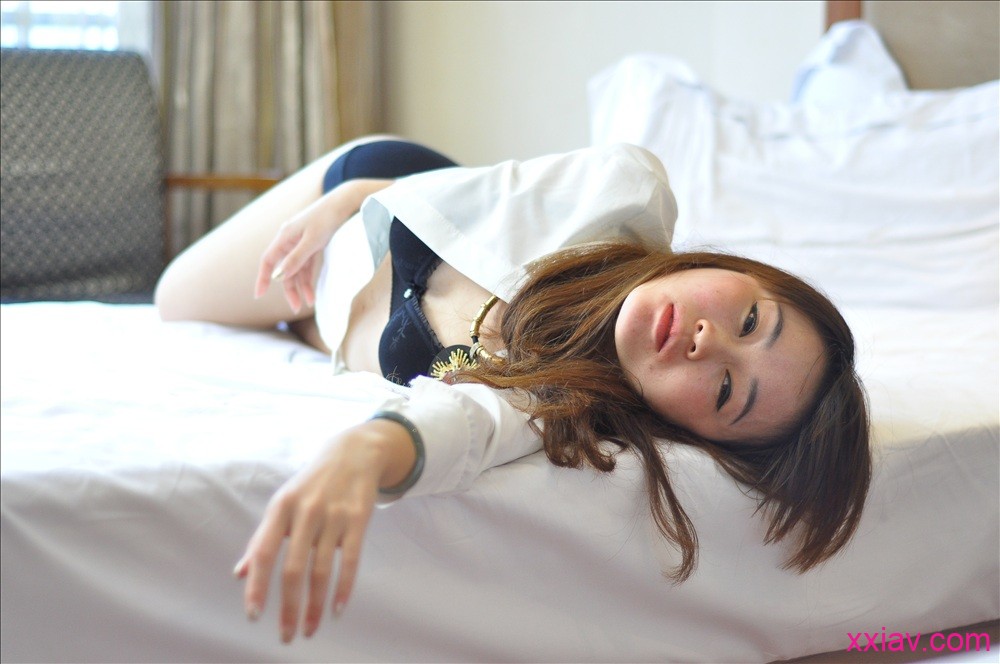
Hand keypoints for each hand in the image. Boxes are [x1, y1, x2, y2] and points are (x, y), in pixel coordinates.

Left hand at [234, 419, 415, 641]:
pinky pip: (351, 560)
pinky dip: (344, 588)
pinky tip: (338, 610)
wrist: (354, 452)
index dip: (257, 585)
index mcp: (280, 508)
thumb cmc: (311, 484)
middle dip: (288, 607)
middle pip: (294, 568)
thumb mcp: (282, 504)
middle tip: (286, 636)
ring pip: (322, 570)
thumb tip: (239, 573)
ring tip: (309, 630)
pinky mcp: (359, 518)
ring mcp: (334, 515)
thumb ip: (262, 538)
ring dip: (315, 605)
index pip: (263, 552)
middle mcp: (305, 512)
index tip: (253, 616)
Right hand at [254, 197, 338, 313]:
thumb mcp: (312, 241)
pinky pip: (306, 265)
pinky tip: (312, 292)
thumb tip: (279, 276)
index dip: (262, 278)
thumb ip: (296, 259)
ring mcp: (300, 243)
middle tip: (295, 308)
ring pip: (296, 269)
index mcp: (284, 236)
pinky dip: (309, 278)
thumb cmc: (326, 219)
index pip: (267, 261)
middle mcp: (289, 240)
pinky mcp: (312, 245)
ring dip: (302, 286)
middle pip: (283, 269)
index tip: (258, 295)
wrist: (344, 203)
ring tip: (310, 303)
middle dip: (289, 289)